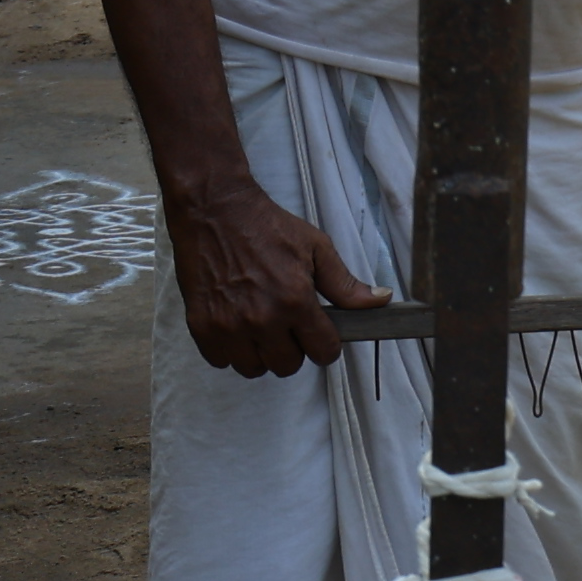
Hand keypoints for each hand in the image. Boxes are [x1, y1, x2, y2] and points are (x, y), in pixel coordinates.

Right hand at [171, 178, 383, 377]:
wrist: (216, 212)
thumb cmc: (267, 228)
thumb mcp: (316, 248)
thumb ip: (346, 285)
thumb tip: (379, 302)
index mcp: (295, 300)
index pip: (323, 352)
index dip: (326, 345)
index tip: (319, 334)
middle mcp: (262, 319)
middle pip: (288, 366)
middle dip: (294, 349)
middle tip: (287, 325)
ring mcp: (229, 326)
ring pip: (254, 368)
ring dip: (261, 353)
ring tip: (260, 325)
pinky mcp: (201, 327)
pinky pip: (222, 361)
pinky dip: (231, 350)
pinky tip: (236, 325)